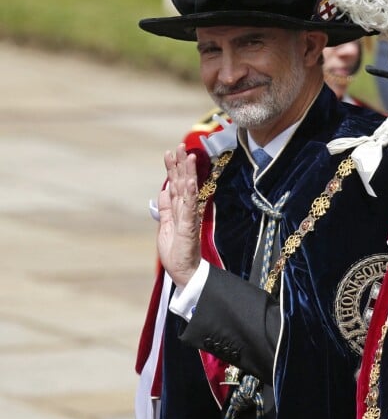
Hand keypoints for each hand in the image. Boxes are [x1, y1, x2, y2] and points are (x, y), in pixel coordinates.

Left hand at [157, 143, 200, 287]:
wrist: (184, 273)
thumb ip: (165, 208)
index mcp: (177, 209)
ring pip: (189, 190)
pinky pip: (191, 207)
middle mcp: (185, 210)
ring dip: (188, 172)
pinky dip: (192, 193)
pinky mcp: (190, 226)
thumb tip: (163, 190)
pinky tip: (191, 181)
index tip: (169, 152)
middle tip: (179, 146)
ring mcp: (189, 216)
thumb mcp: (165, 226)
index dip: (172, 168)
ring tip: (187, 156)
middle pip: (183, 182)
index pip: (175, 184)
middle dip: (180, 164)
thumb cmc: (176, 252)